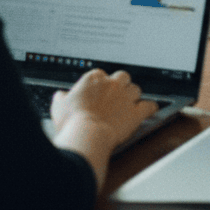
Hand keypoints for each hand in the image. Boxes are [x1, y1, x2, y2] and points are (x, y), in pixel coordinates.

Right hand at [49, 69, 158, 187]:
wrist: (87, 134)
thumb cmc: (72, 121)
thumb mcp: (59, 106)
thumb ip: (61, 98)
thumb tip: (60, 96)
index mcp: (94, 78)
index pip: (101, 75)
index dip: (100, 85)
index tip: (98, 93)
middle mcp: (112, 84)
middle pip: (122, 77)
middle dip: (120, 85)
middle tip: (116, 96)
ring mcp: (125, 97)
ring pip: (136, 89)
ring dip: (133, 96)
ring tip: (130, 104)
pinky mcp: (135, 112)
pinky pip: (149, 106)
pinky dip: (150, 107)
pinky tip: (150, 109)